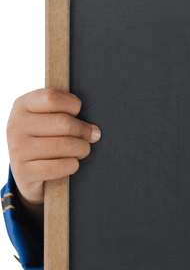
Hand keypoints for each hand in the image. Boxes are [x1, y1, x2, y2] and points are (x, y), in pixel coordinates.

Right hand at [6, 88, 100, 211]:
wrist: (27, 171)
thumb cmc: (45, 138)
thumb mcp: (48, 118)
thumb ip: (65, 112)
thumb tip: (93, 129)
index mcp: (22, 105)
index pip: (52, 98)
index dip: (73, 105)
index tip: (78, 113)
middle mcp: (15, 125)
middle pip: (63, 122)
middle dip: (83, 131)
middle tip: (91, 136)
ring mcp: (17, 149)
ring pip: (63, 145)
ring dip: (82, 149)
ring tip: (83, 150)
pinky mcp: (22, 171)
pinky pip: (58, 167)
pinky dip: (72, 165)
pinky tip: (73, 163)